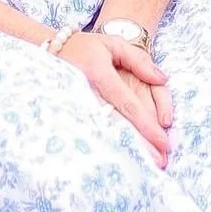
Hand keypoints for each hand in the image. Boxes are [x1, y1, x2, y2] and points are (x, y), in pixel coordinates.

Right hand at [56, 31, 172, 166]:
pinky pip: (91, 132)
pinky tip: (120, 160)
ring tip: (146, 166)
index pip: (127, 104)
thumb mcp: (113, 44)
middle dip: (139, 145)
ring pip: (104, 133)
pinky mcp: (69, 112)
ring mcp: (75, 105)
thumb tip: (162, 79)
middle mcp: (86, 92)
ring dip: (125, 151)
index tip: (164, 142)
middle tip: (160, 163)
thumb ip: (139, 61)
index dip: (146, 125)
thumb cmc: (87, 47)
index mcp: (98, 73)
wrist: (47, 50)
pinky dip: (107, 147)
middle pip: (117, 125)